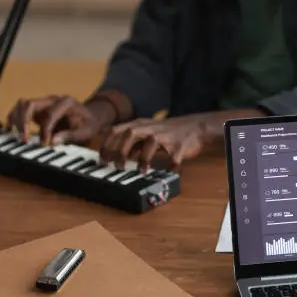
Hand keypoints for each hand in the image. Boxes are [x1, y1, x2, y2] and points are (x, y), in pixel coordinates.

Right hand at [6, 95, 114, 145]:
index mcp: (66, 102)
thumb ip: (71, 135)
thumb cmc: (88, 124)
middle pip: (30, 104)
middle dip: (24, 121)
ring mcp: (43, 103)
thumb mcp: (87, 131)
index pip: (50, 114)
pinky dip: (13, 119)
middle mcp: (52, 99)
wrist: (90, 118)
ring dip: (17, 120)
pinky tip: (11, 130)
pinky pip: (20, 110)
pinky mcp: (37, 109)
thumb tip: (53, 141)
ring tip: (18, 136)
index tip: (45, 144)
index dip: (45, 130)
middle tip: (24, 139)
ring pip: (22, 105)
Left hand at [98, 109, 264, 169]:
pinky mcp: (179, 145)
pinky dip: (171, 164)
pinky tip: (169, 171)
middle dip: (120, 151)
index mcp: (138, 125)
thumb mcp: (145, 134)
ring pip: (150, 142)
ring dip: (143, 158)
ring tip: (141, 170)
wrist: (194, 127)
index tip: (102, 160)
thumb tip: (114, 155)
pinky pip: (174, 156)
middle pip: (129, 135)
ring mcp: (165, 136)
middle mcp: (149, 128)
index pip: (116, 131)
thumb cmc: (166, 133)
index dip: (106, 145)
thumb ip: (131, 143)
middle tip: (117, 166)